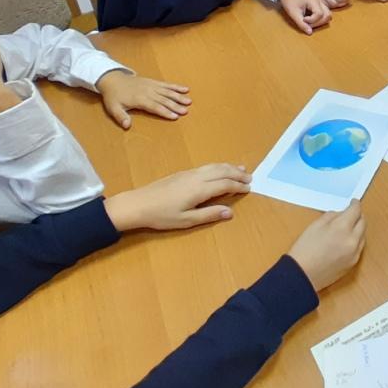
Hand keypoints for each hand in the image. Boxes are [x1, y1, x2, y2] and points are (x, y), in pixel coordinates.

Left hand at [96, 71, 190, 129]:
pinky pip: (166, 84)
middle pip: (164, 100)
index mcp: (139, 99)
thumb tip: (127, 126)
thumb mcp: (113, 108)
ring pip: (167, 92)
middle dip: (175, 105)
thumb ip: (121, 117)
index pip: (155, 106)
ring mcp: (152, 86)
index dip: (165, 112)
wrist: (112, 79)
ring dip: (178, 96)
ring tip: (189, 101)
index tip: (175, 116)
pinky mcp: (153, 82)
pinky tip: (185, 89)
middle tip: (186, 111)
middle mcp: (148, 92)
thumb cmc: (113, 96)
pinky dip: (176, 87)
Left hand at [103, 163, 251, 231]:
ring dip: (229, 167)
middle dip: (237, 173)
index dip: (238, 186)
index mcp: (200, 189)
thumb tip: (230, 212)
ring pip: (214, 166)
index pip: (225, 184)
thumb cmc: (162, 215)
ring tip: (240, 168)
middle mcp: (197, 177)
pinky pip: (206, 166)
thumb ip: (209, 215)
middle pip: (222, 171)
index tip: (249, 188)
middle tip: (250, 177)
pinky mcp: (182, 173)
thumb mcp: (186, 220)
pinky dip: (218, 166)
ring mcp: (189, 173)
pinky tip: (219, 169)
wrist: (138, 204)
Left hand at [280, 0, 330, 34]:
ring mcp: (322, 4)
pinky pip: (326, 16)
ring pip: (328, 16)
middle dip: (318, 23)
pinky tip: (312, 20)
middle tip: (307, 23)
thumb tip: (310, 33)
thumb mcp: (293, 14)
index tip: (303, 19)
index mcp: (314, 1)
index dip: (312, 20)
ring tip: (310, 22)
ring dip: (320, 23)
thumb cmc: (291, 4)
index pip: (319, 14)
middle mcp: (320, 2)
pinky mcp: (322, 8)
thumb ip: (301, 24)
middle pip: (327, 16)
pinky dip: (321, 21)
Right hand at [288, 199, 365, 292]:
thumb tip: (341, 214)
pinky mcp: (353, 263)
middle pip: (363, 222)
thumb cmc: (304, 250)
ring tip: (347, 227)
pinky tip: (345, 241)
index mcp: (342, 228)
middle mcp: (352, 240)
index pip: (356, 211)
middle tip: (351, 213)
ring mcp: (354, 253)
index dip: (355, 205)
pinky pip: (359, 247)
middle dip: (358, 216)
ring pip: (363, 235)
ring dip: (358, 229)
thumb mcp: (315, 225)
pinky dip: (355, 241)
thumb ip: (331, 216)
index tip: (353, 202)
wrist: (302, 275)